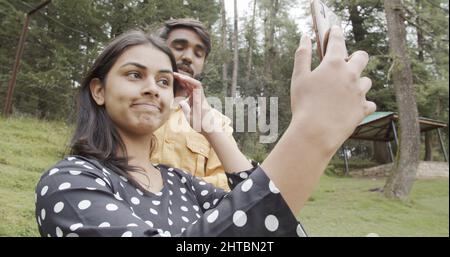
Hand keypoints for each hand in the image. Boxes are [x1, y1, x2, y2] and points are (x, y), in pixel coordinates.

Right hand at [174, 72, 215, 134]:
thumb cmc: (201, 125)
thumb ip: (185, 109)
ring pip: (191, 86)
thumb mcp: (191, 119)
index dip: (189, 79)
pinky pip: (191, 91)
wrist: (209, 128)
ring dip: (184, 81)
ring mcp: (198, 98)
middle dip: (184, 78)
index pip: (197, 85)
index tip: (181, 77)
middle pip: (192, 83)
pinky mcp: (197, 101)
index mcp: (199, 100)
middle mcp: (200, 97)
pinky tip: (179, 84)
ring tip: (175, 78)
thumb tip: (181, 101)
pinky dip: (185, 87)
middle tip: (174, 74)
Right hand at [290, 26, 375, 152]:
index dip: (336, 33)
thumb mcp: (299, 77)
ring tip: (346, 91)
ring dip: (358, 83)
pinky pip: (369, 103)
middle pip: (362, 57)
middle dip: (356, 57)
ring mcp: (359, 92)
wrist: (316, 131)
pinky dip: (362, 104)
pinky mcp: (363, 109)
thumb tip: (304, 37)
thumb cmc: (304, 104)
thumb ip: (302, 55)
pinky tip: (353, 107)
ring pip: (367, 81)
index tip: (335, 30)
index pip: (337, 41)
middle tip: (347, 64)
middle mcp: (350, 75)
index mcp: (333, 64)